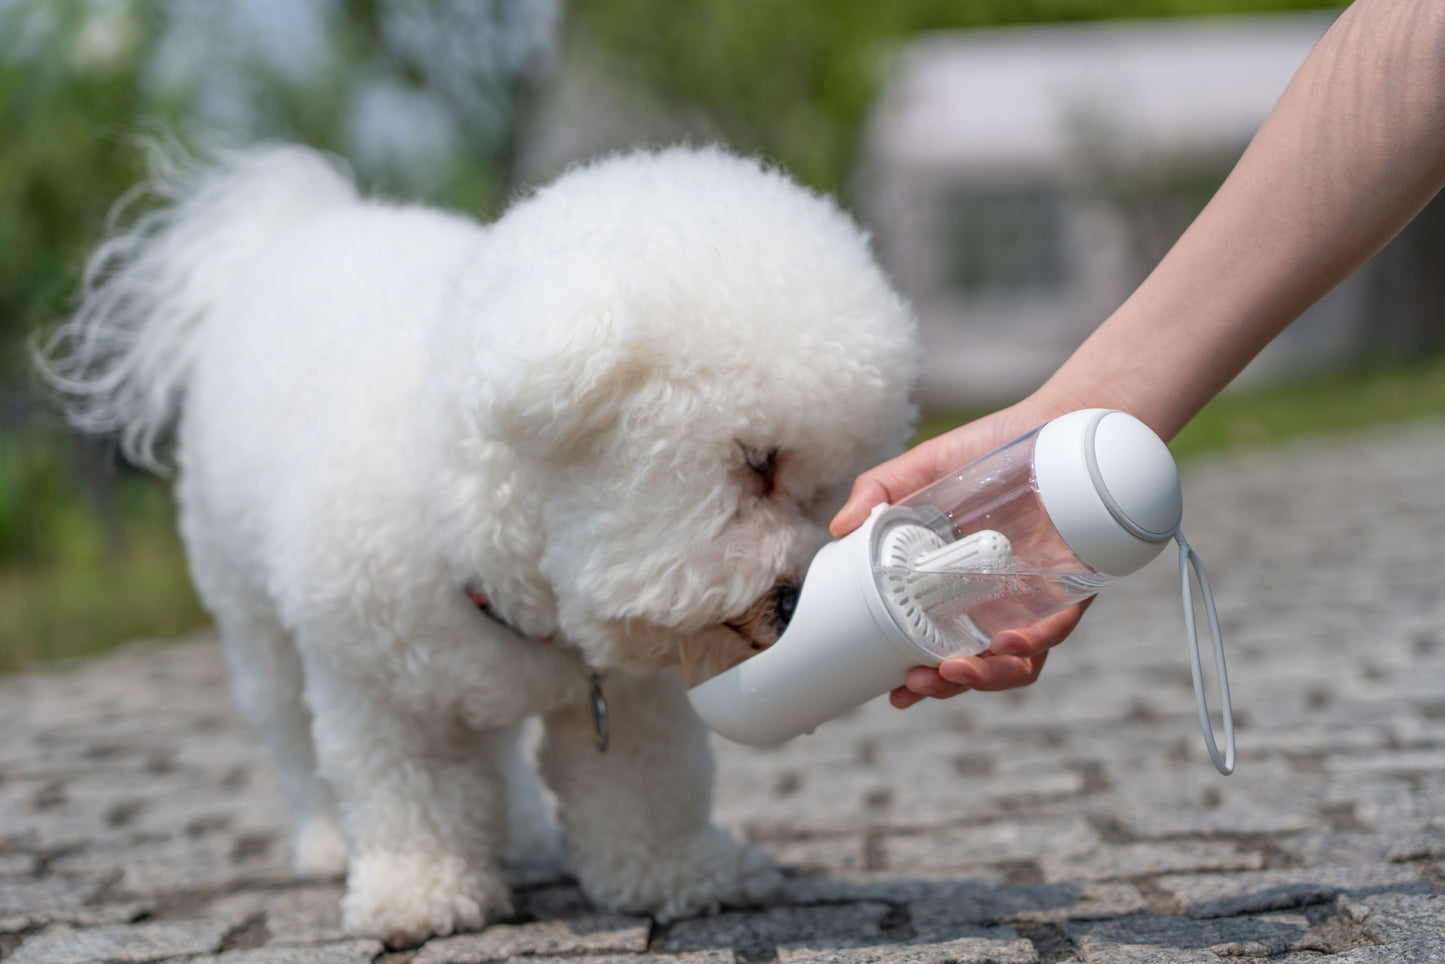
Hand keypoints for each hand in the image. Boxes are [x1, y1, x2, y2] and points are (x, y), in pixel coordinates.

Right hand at [830, 394, 1089, 706]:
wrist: (1057, 423)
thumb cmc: (993, 449)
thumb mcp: (926, 468)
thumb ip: (881, 491)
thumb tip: (840, 527)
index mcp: (959, 587)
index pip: (938, 646)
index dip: (920, 678)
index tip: (894, 693)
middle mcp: (997, 602)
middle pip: (975, 667)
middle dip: (945, 688)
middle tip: (914, 685)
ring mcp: (1035, 600)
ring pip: (1016, 664)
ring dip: (985, 678)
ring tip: (953, 673)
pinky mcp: (1072, 589)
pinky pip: (1054, 631)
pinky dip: (1031, 645)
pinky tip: (1007, 643)